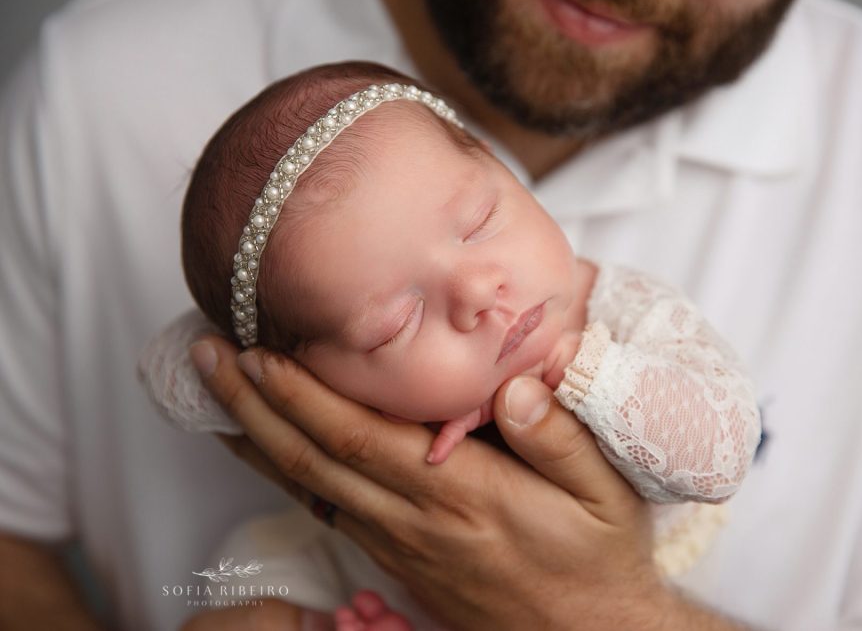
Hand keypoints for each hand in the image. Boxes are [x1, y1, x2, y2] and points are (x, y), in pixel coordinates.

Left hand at [190, 336, 723, 629]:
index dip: (300, 394)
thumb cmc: (596, 557)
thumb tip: (514, 386)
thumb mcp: (604, 493)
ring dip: (256, 438)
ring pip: (309, 487)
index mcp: (461, 491)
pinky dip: (285, 476)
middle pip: (313, 457)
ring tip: (217, 398)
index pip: (359, 435)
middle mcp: (416, 516)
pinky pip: (326, 511)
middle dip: (254, 404)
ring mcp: (400, 542)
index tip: (258, 352)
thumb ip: (558, 438)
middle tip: (208, 357)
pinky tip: (268, 454)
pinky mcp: (398, 560)